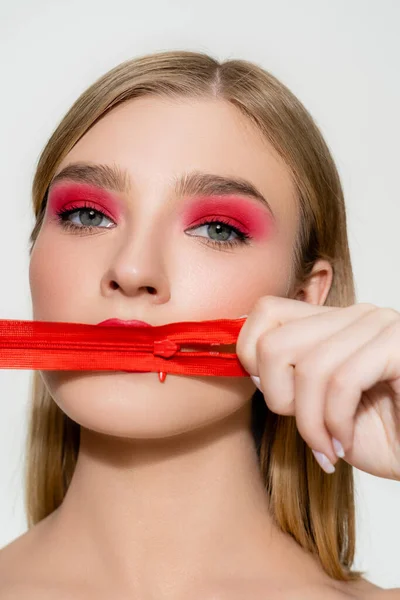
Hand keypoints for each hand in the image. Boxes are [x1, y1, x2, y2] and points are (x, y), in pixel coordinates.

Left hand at [236, 296, 399, 478]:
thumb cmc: (382, 436)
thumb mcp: (320, 406)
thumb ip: (289, 379)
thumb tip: (250, 367)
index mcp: (332, 323)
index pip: (265, 311)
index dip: (251, 356)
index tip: (275, 397)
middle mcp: (355, 316)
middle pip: (275, 342)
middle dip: (279, 397)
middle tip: (306, 428)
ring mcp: (380, 326)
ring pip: (308, 367)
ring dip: (310, 423)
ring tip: (327, 446)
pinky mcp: (398, 345)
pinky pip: (342, 381)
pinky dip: (335, 423)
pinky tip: (344, 444)